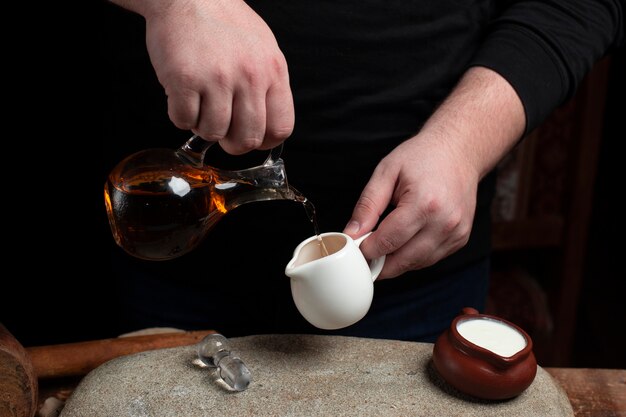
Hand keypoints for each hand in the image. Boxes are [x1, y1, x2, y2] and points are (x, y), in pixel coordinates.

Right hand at [142, 0, 293, 153]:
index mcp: (273, 70)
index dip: (264, 141)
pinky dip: (179, 115)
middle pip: (247, 139)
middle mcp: (249, 76)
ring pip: (213, 133)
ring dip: (203, 125)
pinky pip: (183, 120)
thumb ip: (268, 86)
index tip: (252, 138)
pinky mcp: (184, 79)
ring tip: (200, 102)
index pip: (280, 128)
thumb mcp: (263, 49)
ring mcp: (217, 78)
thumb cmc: (224, 23)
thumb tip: (267, 126)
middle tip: (222, 128)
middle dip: (232, 142)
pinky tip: (182, 96)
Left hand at [343, 67, 525, 278]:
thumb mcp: (386, 172)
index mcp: (424, 204)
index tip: (355, 249)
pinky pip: (431, 259)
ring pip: (417, 264)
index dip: (367, 250)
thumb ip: (367, 205)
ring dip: (396, 263)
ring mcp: (456, 232)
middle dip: (379, 263)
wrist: (459, 150)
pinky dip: (413, 257)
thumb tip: (352, 233)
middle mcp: (444, 222)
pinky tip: (403, 244)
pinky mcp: (460, 238)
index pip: (388, 241)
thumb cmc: (422, 156)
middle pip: (403, 260)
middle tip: (364, 256)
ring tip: (381, 249)